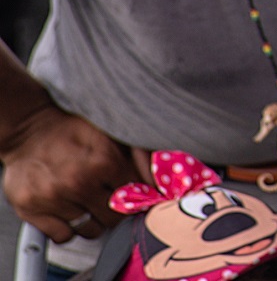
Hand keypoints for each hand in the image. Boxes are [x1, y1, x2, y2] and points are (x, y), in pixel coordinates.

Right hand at [0, 105, 137, 243]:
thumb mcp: (111, 133)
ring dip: (94, 220)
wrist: (28, 131)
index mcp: (103, 161)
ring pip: (90, 229)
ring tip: (88, 202)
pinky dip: (69, 229)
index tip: (134, 194)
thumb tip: (159, 182)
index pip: (135, 195)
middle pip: (115, 217)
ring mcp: (53, 198)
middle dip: (117, 210)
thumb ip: (140, 154)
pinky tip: (70, 211)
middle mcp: (78, 182)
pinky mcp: (32, 210)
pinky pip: (64, 236)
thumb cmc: (72, 130)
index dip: (137, 196)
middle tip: (110, 199)